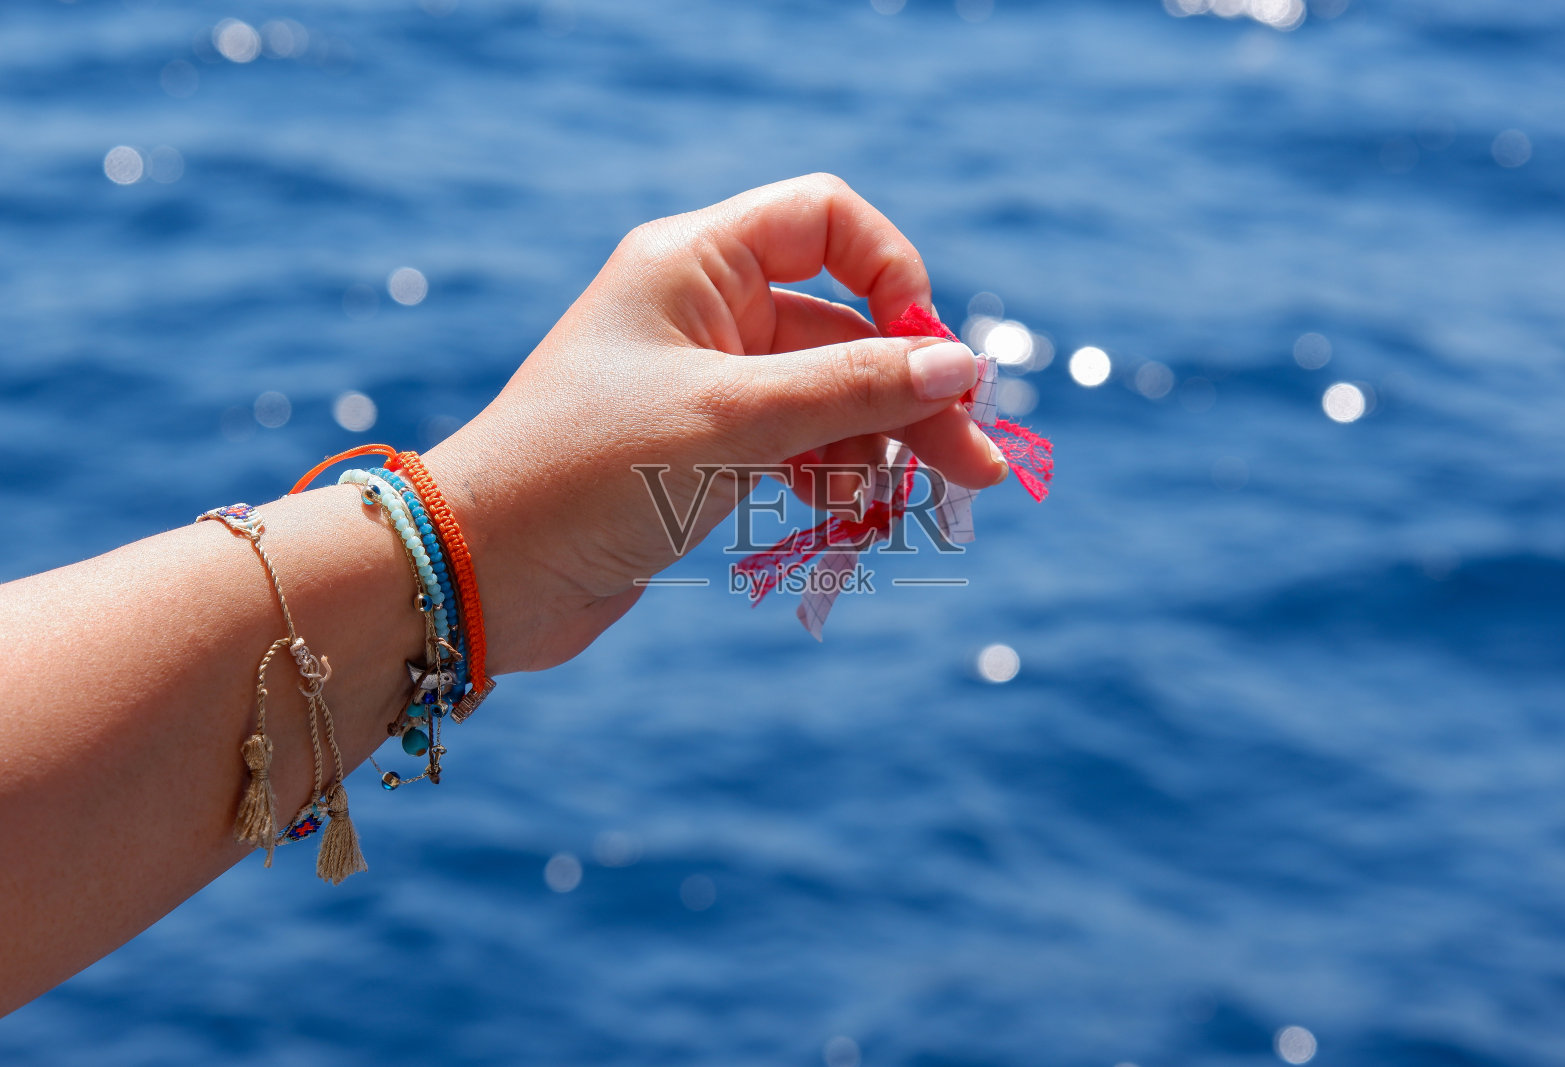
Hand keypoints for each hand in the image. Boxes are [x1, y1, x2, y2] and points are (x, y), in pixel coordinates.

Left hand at [425, 174, 1007, 672]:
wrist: (484, 574)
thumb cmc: (589, 473)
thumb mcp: (732, 421)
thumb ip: (852, 390)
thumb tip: (962, 366)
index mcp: (695, 264)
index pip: (826, 220)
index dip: (891, 275)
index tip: (924, 352)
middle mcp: (704, 312)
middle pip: (844, 327)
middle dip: (909, 393)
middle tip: (976, 465)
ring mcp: (706, 386)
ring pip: (828, 397)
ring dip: (873, 449)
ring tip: (889, 511)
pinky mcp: (705, 453)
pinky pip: (799, 448)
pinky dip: (830, 479)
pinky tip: (841, 520)